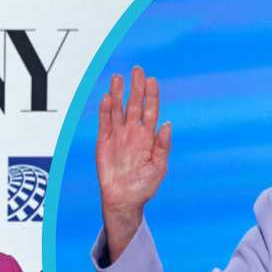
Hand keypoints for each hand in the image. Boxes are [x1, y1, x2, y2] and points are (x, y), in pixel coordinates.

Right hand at [96, 66, 172, 261]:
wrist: (124, 201)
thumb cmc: (144, 186)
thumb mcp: (159, 167)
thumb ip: (163, 145)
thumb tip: (167, 123)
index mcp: (148, 137)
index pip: (150, 110)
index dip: (151, 95)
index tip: (152, 80)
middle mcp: (133, 133)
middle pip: (134, 105)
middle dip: (136, 88)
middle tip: (137, 70)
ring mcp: (118, 136)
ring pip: (117, 110)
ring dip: (118, 94)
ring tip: (118, 78)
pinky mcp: (103, 143)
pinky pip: (104, 123)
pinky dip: (105, 111)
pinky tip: (107, 97)